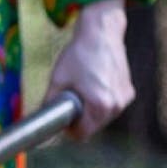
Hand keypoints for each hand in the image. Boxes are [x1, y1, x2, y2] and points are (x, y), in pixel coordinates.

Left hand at [45, 0, 133, 138]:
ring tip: (82, 90)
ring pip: (102, 118)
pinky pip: (111, 106)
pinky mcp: (128, 91)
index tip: (62, 118)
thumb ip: (48, 105)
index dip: (69, 130)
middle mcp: (117, 105)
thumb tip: (37, 122)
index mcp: (100, 105)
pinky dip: (101, 102)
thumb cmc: (78, 55)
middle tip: (69, 101)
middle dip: (80, 120)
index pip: (82, 134)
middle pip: (93, 128)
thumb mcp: (56, 81)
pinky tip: (93, 85)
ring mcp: (125, 98)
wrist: (102, 33)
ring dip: (90, 112)